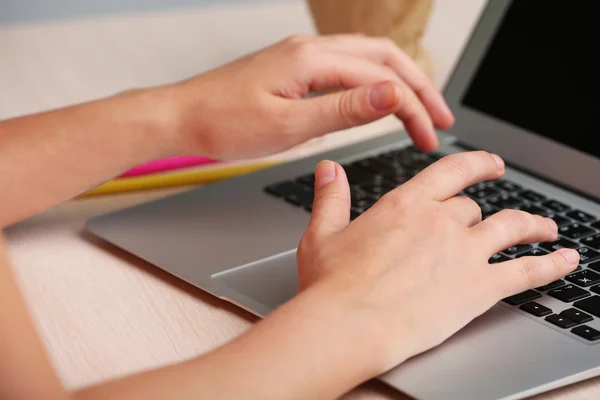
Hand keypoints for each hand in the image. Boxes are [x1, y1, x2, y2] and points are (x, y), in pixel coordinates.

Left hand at [166, 34, 453, 159]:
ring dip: (398, 81)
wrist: (182, 118)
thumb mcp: (288, 125)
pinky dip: (371, 82)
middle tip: (441, 118)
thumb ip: (343, 110)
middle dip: (419, 85)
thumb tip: (390, 94)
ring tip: (420, 108)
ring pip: (365, 58)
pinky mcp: (293, 68)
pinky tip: (377, 100)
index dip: (414, 107)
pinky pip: (344, 67)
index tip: (430, 137)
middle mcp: (309, 49)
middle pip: (382, 56)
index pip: (381, 78)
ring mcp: (301, 55)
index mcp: (310, 59)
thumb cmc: (224, 124)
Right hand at [297, 151, 578, 373]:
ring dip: (533, 225)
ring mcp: (465, 252)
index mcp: (406, 204)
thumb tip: (330, 169)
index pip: (452, 171)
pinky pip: (527, 270)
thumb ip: (331, 197)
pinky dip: (551, 264)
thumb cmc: (332, 284)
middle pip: (475, 208)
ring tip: (547, 228)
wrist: (349, 323)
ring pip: (511, 227)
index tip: (490, 164)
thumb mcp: (323, 234)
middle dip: (484, 214)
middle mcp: (441, 221)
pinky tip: (565, 260)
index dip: (477, 164)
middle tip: (496, 219)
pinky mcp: (480, 287)